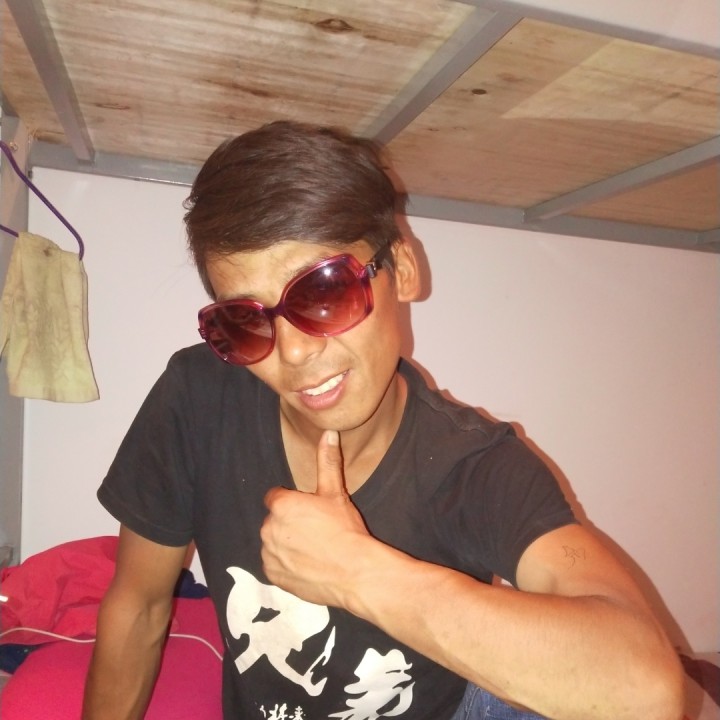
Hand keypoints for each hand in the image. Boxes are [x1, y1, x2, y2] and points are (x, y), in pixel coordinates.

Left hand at [261, 430, 371, 607]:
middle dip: (289, 523)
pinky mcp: (272, 575)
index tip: (309, 510)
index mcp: (282, 505)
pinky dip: (286, 564)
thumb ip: (327, 461)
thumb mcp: (335, 492)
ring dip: (286, 543)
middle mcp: (269, 528)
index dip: (293, 502)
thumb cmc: (345, 529)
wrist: (354, 572)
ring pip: (274, 542)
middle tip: (315, 530)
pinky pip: (274, 564)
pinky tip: (308, 564)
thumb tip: (329, 433)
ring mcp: (269, 553)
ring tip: (314, 548)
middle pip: (275, 520)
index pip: (276, 497)